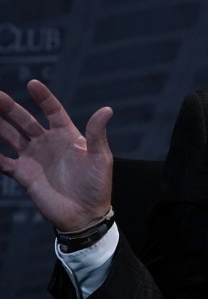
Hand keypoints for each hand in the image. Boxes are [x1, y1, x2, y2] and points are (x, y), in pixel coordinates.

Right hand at [0, 80, 112, 231]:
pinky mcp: (23, 175)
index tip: (33, 84)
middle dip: (9, 107)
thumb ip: (97, 133)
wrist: (85, 214)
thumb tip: (106, 109)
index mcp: (67, 135)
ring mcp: (33, 158)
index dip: (43, 98)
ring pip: (10, 136)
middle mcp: (47, 143)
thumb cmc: (97, 185)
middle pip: (24, 120)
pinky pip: (3, 161)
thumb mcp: (100, 157)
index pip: (52, 111)